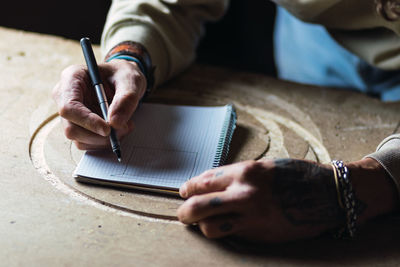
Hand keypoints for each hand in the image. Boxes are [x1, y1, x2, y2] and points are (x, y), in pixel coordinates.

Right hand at [52, 59, 146, 149]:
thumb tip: (115, 122)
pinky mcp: (78, 126)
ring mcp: (71, 114)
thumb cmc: (123, 75)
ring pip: (79, 139)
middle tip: (122, 128)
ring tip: (125, 126)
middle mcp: (65, 96)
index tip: (108, 129)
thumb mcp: (131, 79)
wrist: (124, 81)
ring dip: (104, 140)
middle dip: (98, 135)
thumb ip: (126, 98)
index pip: (68, 107)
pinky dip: (105, 142)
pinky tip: (118, 129)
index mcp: (72, 78)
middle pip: (71, 128)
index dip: (87, 121)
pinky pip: (87, 143)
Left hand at [177, 159, 343, 242]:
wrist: (327, 195)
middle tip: (183, 213)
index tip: (184, 192)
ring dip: (202, 226)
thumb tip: (210, 185)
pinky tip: (227, 226)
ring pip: (209, 227)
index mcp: (244, 172)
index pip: (203, 181)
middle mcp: (244, 194)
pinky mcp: (260, 234)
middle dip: (184, 211)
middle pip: (197, 206)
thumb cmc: (295, 176)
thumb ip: (236, 176)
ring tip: (202, 223)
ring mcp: (251, 217)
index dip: (188, 188)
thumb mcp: (263, 167)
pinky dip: (225, 232)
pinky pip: (232, 235)